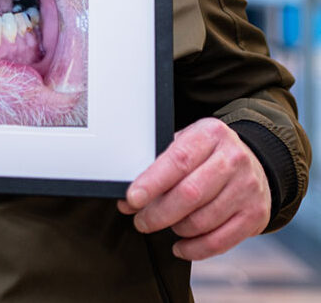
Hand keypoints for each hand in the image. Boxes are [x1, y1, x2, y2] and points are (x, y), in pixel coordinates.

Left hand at [117, 118, 269, 260]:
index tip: (131, 199)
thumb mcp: (187, 143)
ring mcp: (247, 188)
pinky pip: (221, 241)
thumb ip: (160, 164)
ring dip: (176, 228)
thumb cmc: (209, 153)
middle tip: (141, 220)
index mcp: (210, 134)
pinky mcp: (255, 214)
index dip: (152, 183)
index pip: (177, 160)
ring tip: (163, 224)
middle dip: (158, 213)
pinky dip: (195, 249)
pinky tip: (181, 246)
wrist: (254, 160)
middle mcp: (233, 159)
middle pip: (190, 194)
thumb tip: (129, 197)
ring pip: (203, 220)